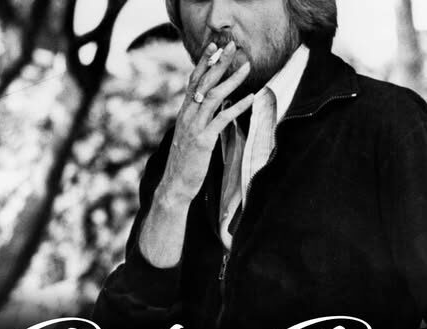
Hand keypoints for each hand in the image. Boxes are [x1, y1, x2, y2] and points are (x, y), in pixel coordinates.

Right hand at [157, 41, 252, 204]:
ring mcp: (195, 127)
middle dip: (219, 63)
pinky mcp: (204, 140)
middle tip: (232, 46)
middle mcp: (188, 115)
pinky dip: (237, 107)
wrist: (175, 184)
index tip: (215, 46)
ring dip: (231, 80)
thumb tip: (210, 106)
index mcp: (184, 112)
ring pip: (214, 96)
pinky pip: (222, 119)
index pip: (194, 81)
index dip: (204, 62)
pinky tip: (250, 98)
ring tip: (246, 67)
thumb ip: (197, 119)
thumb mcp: (188, 135)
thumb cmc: (185, 161)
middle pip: (204, 82)